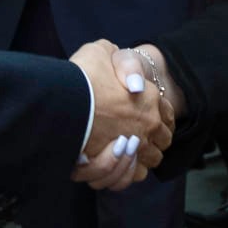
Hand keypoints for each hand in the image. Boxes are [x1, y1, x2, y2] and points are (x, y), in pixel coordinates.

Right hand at [70, 40, 172, 190]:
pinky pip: (133, 176)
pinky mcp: (119, 165)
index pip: (167, 112)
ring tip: (121, 148)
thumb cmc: (81, 73)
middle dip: (152, 138)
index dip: (158, 114)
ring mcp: (136, 146)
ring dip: (140, 155)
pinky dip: (127, 171)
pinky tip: (114, 161)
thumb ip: (125, 65)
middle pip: (163, 139)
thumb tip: (136, 86)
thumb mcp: (102, 51)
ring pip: (151, 159)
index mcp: (149, 97)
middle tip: (132, 134)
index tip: (144, 115)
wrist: (61, 98)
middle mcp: (148, 123)